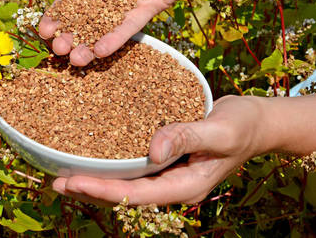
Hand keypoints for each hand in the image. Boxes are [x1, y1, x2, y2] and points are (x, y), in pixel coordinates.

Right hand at [39, 0, 227, 65]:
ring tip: (75, 59)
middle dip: (70, 33)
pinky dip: (116, 39)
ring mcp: (131, 0)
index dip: (58, 12)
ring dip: (89, 42)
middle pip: (86, 15)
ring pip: (106, 25)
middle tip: (57, 49)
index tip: (44, 29)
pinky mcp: (151, 8)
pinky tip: (100, 51)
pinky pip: (131, 27)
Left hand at [52, 96, 270, 205]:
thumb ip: (187, 136)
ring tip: (64, 171)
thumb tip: (153, 150)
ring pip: (128, 182)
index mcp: (186, 185)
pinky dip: (113, 162)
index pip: (137, 194)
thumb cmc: (244, 125)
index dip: (103, 190)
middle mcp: (174, 184)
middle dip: (91, 189)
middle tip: (56, 180)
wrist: (258, 121)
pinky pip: (136, 166)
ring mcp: (171, 173)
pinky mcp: (169, 159)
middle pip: (126, 194)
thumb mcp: (220, 130)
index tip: (73, 182)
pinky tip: (94, 151)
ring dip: (98, 178)